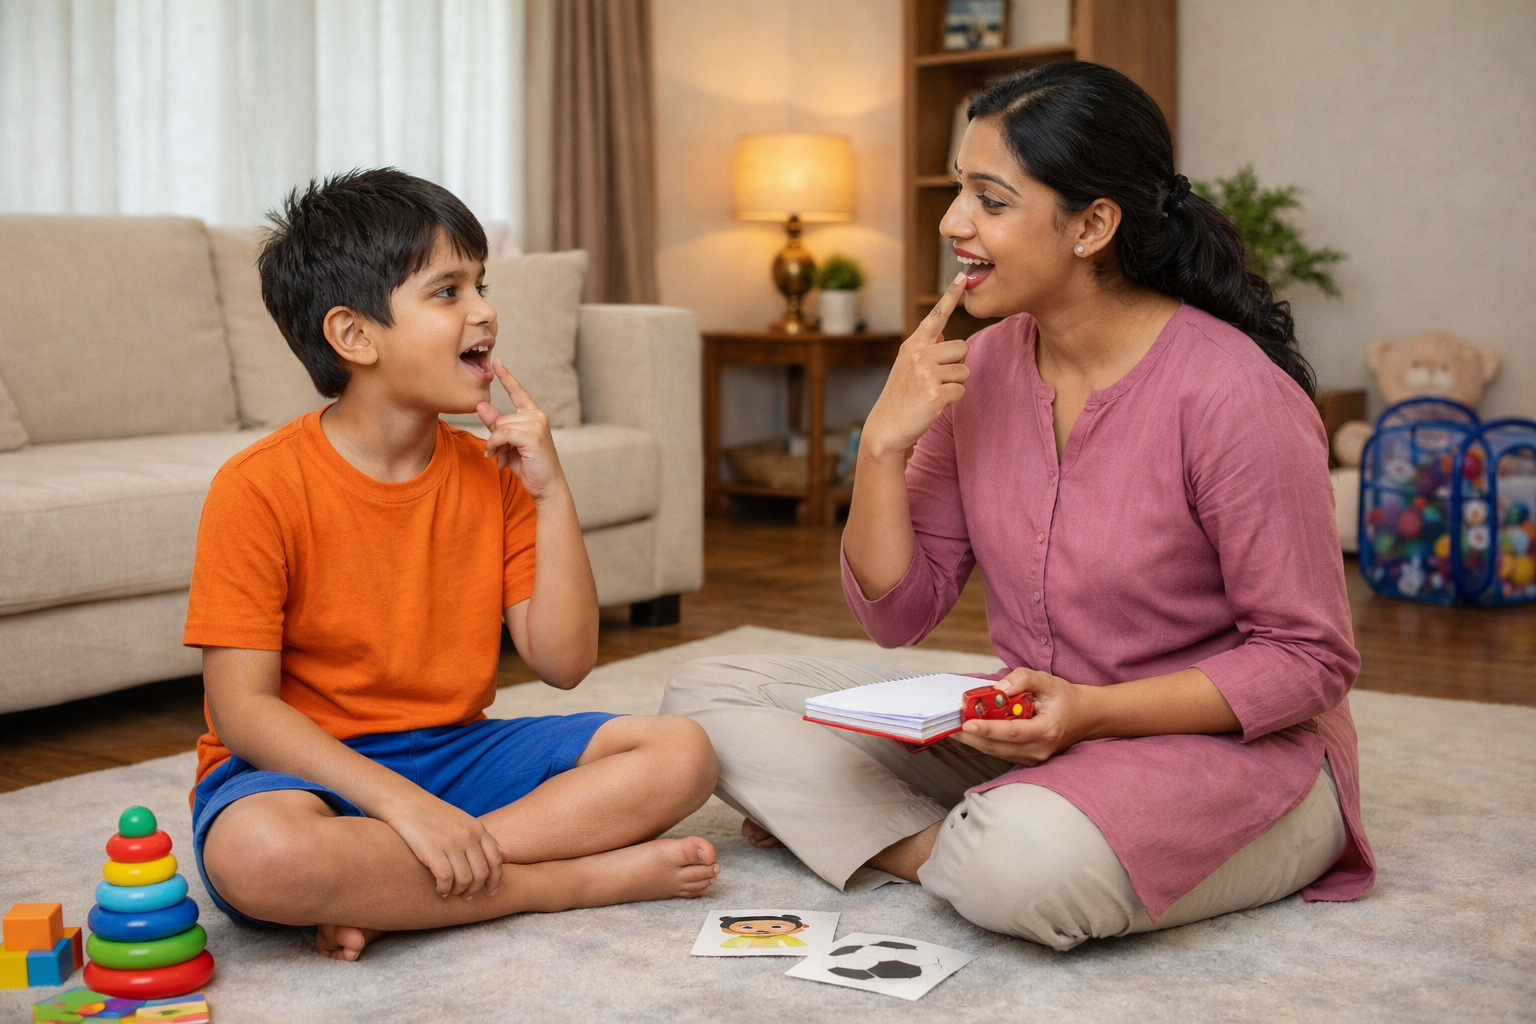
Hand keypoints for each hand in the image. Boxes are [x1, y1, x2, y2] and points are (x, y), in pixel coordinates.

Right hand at [382, 791, 503, 898]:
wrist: (406, 802)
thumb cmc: (435, 815)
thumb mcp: (465, 823)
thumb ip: (486, 841)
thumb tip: (510, 856)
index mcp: (478, 828)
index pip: (496, 860)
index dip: (495, 881)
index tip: (490, 893)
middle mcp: (467, 835)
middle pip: (481, 873)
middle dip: (475, 890)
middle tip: (466, 896)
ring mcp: (450, 841)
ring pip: (465, 879)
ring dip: (459, 891)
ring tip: (451, 893)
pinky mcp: (431, 849)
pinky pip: (445, 878)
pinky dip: (444, 889)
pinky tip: (439, 890)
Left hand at [477, 359, 568, 503]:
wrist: (546, 486)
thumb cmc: (528, 465)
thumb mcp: (507, 444)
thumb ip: (495, 425)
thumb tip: (480, 405)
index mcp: (533, 415)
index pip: (518, 391)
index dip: (507, 376)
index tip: (497, 362)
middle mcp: (537, 416)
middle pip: (500, 418)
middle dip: (495, 438)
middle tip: (499, 454)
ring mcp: (537, 424)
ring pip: (500, 426)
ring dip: (494, 445)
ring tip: (500, 458)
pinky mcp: (533, 435)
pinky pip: (503, 434)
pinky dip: (496, 446)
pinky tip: (499, 458)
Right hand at [861, 271, 970, 456]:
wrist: (885, 429)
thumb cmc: (900, 399)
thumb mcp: (907, 369)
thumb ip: (926, 351)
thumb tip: (946, 337)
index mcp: (912, 346)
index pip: (936, 316)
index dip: (951, 296)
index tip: (963, 277)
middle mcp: (919, 354)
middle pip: (963, 348)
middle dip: (957, 366)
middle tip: (937, 381)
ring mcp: (926, 373)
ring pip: (964, 371)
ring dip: (954, 385)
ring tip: (932, 394)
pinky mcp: (936, 392)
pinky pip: (961, 391)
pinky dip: (952, 401)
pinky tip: (933, 406)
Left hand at [953, 667, 1098, 765]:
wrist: (1086, 716)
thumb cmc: (1065, 697)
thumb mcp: (1046, 680)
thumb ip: (1022, 679)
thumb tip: (998, 690)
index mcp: (1047, 730)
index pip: (1011, 732)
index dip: (987, 728)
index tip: (966, 722)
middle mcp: (1040, 750)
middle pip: (997, 746)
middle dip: (970, 736)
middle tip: (948, 725)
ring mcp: (1034, 759)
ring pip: (996, 751)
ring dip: (974, 739)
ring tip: (954, 726)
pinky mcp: (1028, 761)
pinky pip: (1001, 752)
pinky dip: (984, 741)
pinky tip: (971, 731)